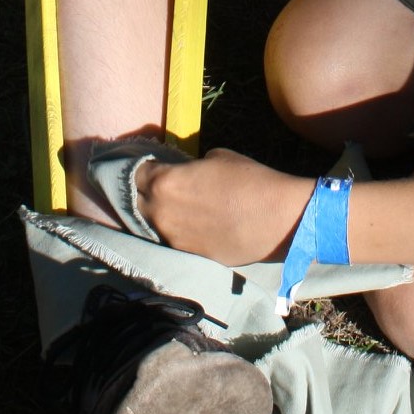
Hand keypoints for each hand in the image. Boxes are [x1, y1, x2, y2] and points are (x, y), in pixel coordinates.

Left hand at [135, 148, 313, 265]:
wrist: (278, 219)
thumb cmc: (249, 179)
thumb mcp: (216, 157)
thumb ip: (190, 167)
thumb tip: (186, 174)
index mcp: (164, 182)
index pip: (135, 174)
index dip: (141, 168)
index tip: (148, 166)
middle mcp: (160, 214)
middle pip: (137, 202)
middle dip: (144, 192)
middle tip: (157, 186)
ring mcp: (172, 240)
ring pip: (151, 225)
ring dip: (157, 214)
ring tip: (172, 207)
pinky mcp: (188, 256)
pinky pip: (171, 240)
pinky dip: (174, 231)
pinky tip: (188, 224)